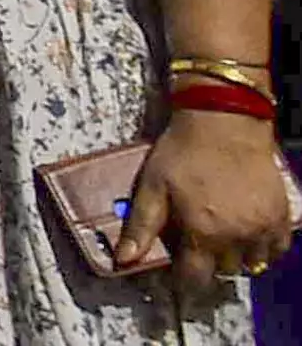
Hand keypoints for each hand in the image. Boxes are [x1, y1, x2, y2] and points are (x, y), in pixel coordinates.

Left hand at [128, 104, 296, 303]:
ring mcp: (263, 228)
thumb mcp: (152, 186)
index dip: (185, 281)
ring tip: (222, 235)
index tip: (181, 275)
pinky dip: (264, 247)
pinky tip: (248, 231)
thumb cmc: (183, 152)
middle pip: (223, 270)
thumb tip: (123, 260)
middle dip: (209, 261)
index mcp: (202, 232)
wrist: (224, 123)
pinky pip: (277, 249)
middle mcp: (236, 236)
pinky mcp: (282, 216)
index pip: (196, 278)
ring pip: (252, 263)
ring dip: (237, 255)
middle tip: (199, 241)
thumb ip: (141, 226)